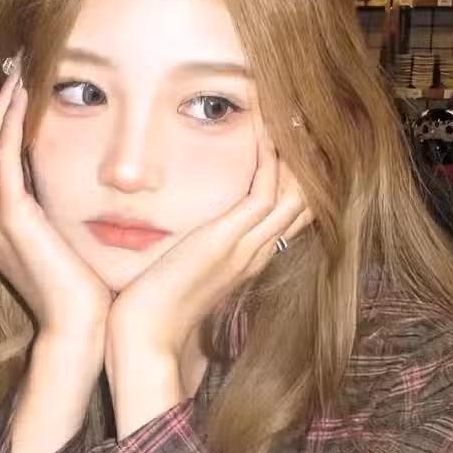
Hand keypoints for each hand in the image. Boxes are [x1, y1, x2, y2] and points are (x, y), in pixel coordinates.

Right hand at [0, 67, 110, 452]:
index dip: (3, 122)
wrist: (77, 330)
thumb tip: (80, 186)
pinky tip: (27, 93)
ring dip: (3, 102)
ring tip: (20, 66)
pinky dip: (11, 121)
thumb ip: (61, 214)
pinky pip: (3, 154)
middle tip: (17, 63)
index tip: (24, 89)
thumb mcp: (68, 245)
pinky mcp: (8, 218)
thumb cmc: (84, 293)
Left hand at [105, 125, 310, 437]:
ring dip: (296, 151)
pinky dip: (269, 159)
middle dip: (307, 158)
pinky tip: (266, 128)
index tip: (294, 138)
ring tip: (295, 112)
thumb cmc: (152, 308)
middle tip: (306, 116)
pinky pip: (264, 193)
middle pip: (304, 198)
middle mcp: (255, 251)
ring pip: (294, 193)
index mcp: (247, 257)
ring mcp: (246, 247)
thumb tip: (180, 236)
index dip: (297, 175)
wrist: (144, 339)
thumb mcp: (180, 271)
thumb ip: (190, 250)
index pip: (288, 211)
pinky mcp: (227, 242)